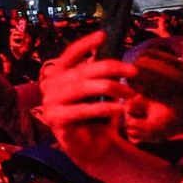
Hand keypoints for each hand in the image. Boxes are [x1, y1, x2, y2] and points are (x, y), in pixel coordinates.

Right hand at [36, 31, 133, 161]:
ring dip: (111, 88)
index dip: (85, 44)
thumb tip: (111, 46)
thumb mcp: (99, 89)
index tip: (103, 35)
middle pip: (81, 71)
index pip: (70, 55)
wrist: (94, 147)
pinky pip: (84, 109)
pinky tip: (121, 108)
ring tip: (130, 93)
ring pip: (83, 88)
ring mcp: (50, 103)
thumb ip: (99, 71)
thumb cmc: (97, 114)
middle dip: (110, 68)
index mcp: (57, 75)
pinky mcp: (55, 120)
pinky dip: (105, 107)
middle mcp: (49, 86)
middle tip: (133, 71)